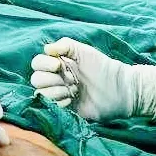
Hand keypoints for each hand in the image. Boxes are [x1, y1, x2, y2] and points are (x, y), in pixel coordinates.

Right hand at [30, 37, 155, 121]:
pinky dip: (60, 102)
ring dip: (56, 90)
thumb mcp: (84, 51)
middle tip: (70, 79)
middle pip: (36, 79)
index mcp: (58, 64)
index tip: (59, 65)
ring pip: (41, 93)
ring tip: (74, 89)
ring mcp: (60, 95)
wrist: (119, 90)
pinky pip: (51, 106)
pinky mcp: (66, 109)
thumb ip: (65, 45)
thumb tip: (46, 48)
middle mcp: (56, 79)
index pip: (37, 63)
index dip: (44, 64)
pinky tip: (73, 99)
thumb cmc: (103, 67)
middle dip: (51, 79)